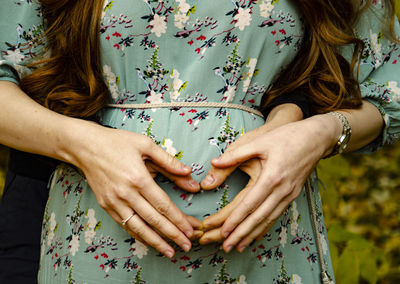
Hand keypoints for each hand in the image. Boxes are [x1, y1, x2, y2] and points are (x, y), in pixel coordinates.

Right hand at [72, 123, 200, 257]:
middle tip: (187, 245)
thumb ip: (168, 161)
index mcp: (139, 178)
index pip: (163, 205)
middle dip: (172, 235)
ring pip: (138, 228)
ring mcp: (114, 202)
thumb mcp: (146, 145)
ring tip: (170, 252)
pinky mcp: (106, 206)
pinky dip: (138, 235)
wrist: (85, 146)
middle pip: (153, 220)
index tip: (190, 229)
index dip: (178, 219)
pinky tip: (149, 241)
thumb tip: (189, 173)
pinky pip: (125, 225)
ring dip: (156, 242)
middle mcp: (126, 194)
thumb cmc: (117, 142)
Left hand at [199, 115, 336, 252]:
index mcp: (272, 177)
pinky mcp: (293, 195)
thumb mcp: (259, 142)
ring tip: (237, 246)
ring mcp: (289, 194)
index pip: (249, 204)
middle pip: (259, 218)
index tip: (221, 231)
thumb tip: (213, 162)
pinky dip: (265, 227)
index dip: (235, 219)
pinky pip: (277, 215)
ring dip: (252, 235)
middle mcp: (282, 190)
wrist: (316, 138)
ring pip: (269, 220)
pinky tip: (256, 235)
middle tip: (225, 247)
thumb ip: (235, 154)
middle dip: (241, 234)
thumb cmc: (286, 137)